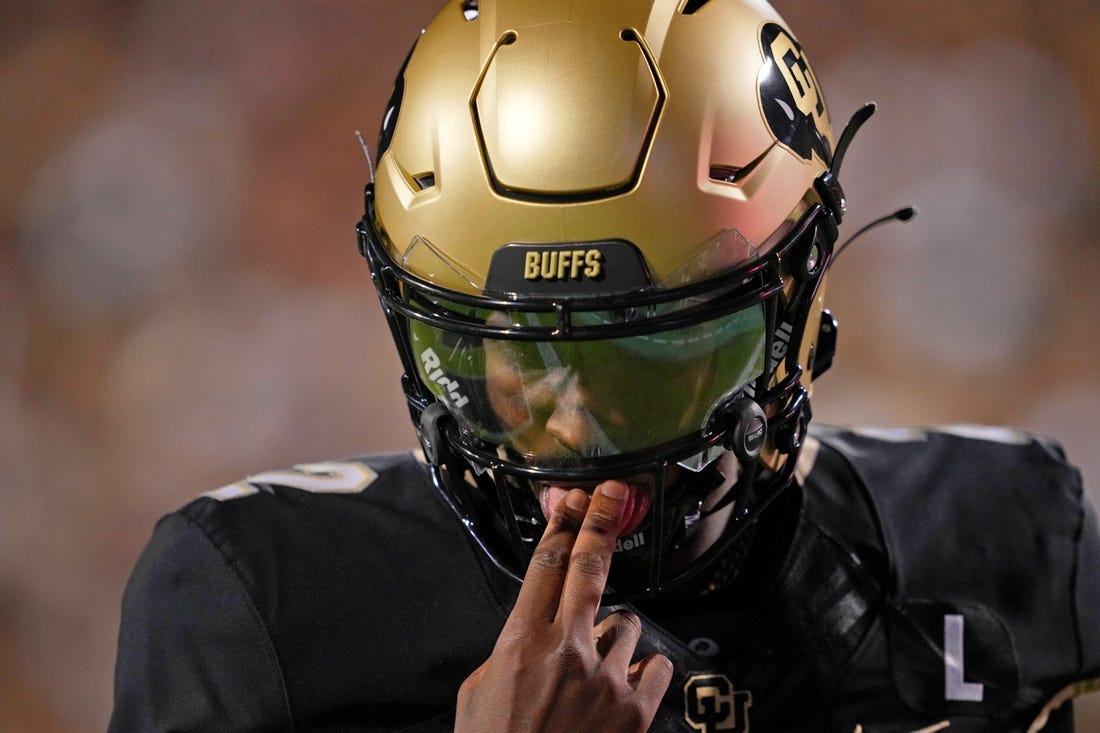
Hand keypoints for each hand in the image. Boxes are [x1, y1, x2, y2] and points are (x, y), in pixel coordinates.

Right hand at [455, 481, 672, 731]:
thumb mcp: (478, 690)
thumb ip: (510, 651)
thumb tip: (532, 633)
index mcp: (523, 641)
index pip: (546, 563)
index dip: (563, 522)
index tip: (574, 498)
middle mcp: (568, 649)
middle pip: (591, 567)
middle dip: (603, 523)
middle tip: (614, 495)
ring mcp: (606, 678)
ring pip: (628, 624)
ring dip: (614, 637)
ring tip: (593, 670)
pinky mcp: (635, 709)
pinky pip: (655, 665)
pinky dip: (642, 670)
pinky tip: (624, 684)